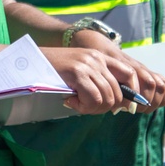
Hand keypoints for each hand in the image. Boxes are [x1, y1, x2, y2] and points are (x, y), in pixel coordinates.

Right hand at [42, 42, 164, 114]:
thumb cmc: (56, 69)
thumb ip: (98, 81)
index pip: (130, 74)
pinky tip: (70, 102)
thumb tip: (118, 105)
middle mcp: (98, 59)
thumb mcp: (82, 70)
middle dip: (106, 108)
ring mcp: (88, 65)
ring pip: (107, 99)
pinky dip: (83, 107)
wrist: (32, 59)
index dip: (132, 93)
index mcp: (102, 56)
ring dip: (92, 109)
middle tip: (87, 107)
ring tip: (77, 104)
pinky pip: (93, 99)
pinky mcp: (78, 73)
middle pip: (118, 93)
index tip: (126, 107)